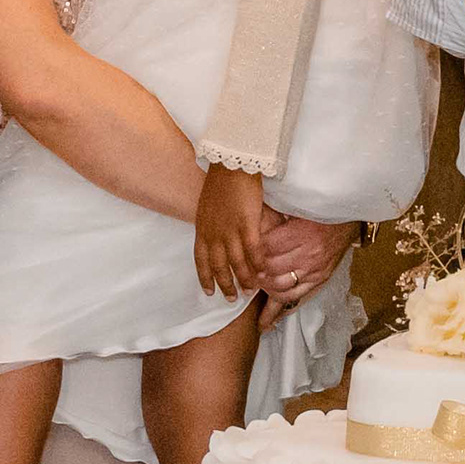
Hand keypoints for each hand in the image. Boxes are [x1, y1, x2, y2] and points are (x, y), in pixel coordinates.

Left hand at [196, 166, 272, 300]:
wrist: (231, 165)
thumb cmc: (220, 182)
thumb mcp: (206, 207)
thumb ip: (210, 225)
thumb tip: (215, 237)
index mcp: (202, 230)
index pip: (201, 261)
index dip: (205, 278)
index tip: (209, 291)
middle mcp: (214, 234)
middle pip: (219, 266)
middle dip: (225, 285)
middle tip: (232, 298)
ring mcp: (230, 231)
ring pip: (237, 263)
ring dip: (244, 279)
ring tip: (250, 290)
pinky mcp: (247, 224)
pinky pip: (253, 251)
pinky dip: (258, 263)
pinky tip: (263, 271)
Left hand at [256, 211, 360, 307]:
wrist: (349, 219)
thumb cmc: (322, 211)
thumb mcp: (298, 206)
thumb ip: (276, 212)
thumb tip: (252, 217)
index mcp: (302, 232)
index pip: (267, 247)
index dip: (252, 249)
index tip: (245, 249)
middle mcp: (309, 254)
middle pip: (271, 268)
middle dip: (255, 269)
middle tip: (246, 267)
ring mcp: (315, 269)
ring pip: (281, 287)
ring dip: (265, 286)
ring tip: (255, 283)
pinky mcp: (320, 279)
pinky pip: (296, 296)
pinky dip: (280, 304)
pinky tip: (268, 311)